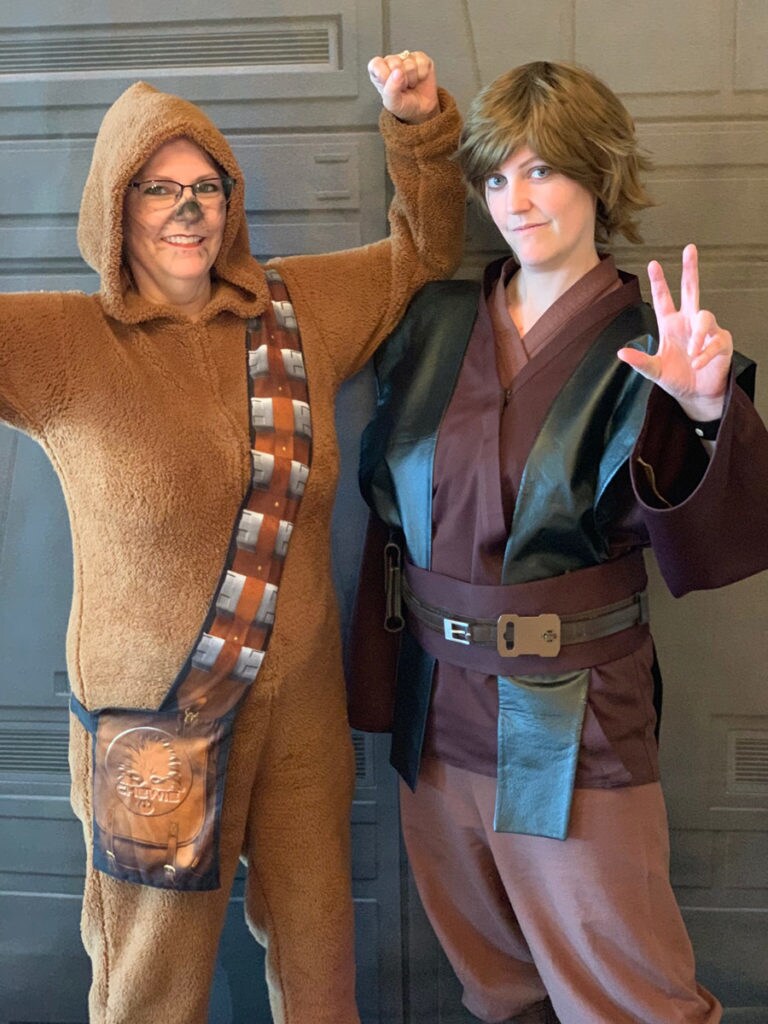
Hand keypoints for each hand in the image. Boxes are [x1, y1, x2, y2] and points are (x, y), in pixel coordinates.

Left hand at [368, 50, 438, 124]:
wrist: (422, 109)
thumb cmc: (404, 105)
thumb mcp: (393, 104)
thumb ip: (391, 90)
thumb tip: (397, 72)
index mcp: (378, 71)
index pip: (376, 64)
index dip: (384, 75)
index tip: (390, 86)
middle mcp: (391, 62)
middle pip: (395, 62)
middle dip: (401, 79)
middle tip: (403, 88)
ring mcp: (406, 58)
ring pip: (409, 63)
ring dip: (412, 79)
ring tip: (411, 85)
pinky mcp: (420, 57)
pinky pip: (422, 62)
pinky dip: (422, 74)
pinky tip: (419, 79)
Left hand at [617, 243, 732, 420]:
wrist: (696, 395)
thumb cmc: (676, 378)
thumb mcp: (654, 371)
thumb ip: (640, 362)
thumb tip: (621, 353)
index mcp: (670, 325)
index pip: (664, 299)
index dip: (658, 282)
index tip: (652, 264)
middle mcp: (689, 322)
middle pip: (692, 290)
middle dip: (690, 269)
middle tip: (689, 249)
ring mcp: (707, 331)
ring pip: (705, 316)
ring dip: (697, 335)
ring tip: (691, 353)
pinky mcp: (722, 343)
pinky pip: (715, 342)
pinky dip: (704, 354)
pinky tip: (697, 363)